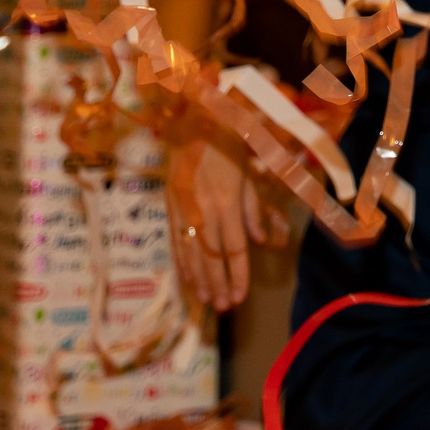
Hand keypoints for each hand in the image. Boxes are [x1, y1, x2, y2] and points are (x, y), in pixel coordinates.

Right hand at [165, 137, 283, 310]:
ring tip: (208, 300)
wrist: (191, 122)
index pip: (235, 248)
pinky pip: (176, 240)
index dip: (239, 274)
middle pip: (213, 257)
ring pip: (192, 253)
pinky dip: (182, 262)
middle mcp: (206, 209)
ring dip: (200, 279)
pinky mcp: (170, 206)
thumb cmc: (227, 143)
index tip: (241, 296)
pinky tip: (187, 279)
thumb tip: (259, 240)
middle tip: (225, 307)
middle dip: (220, 284)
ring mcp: (185, 209)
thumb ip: (252, 208)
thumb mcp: (247, 171)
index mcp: (228, 201)